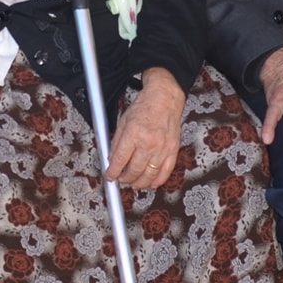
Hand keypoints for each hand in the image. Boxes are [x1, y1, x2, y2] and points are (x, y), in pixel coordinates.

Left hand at [106, 68, 183, 188]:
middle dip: (125, 179)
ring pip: (149, 175)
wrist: (165, 99)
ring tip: (134, 184)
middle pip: (134, 170)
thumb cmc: (145, 107)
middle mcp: (148, 142)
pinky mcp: (172, 150)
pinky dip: (158, 181)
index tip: (110, 176)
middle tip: (121, 179)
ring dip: (140, 183)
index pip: (120, 160)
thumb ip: (116, 141)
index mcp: (133, 133)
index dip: (113, 172)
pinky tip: (151, 183)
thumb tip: (112, 159)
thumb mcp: (123, 121)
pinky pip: (165, 171)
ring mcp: (162, 148)